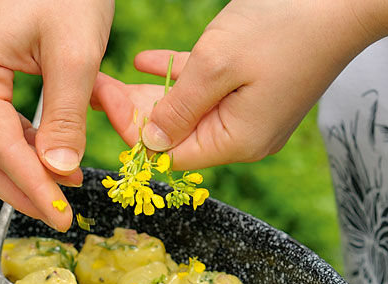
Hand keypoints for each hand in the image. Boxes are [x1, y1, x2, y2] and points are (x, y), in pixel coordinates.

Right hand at [0, 0, 113, 230]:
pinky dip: (24, 148)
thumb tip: (58, 172)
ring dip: (23, 172)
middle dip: (21, 190)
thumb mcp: (76, 53)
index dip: (32, 188)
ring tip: (64, 187)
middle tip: (59, 214)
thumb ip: (67, 116)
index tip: (61, 216)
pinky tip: (55, 158)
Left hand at [92, 0, 387, 169]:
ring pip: (189, 109)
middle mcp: (242, 136)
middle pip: (177, 133)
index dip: (135, 132)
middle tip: (102, 89)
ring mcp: (249, 113)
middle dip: (138, 111)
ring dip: (154, 93)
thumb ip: (179, 107)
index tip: (106, 104)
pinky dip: (178, 75)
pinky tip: (146, 61)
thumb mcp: (217, 65)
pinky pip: (206, 87)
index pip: (171, 153)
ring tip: (115, 79)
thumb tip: (150, 142)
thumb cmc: (285, 25)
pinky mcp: (254, 89)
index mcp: (236, 142)